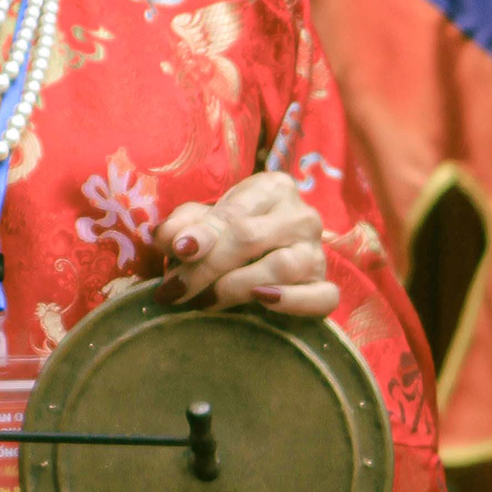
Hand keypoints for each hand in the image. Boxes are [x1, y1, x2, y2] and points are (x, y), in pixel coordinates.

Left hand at [155, 171, 336, 318]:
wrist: (268, 254)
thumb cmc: (232, 233)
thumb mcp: (205, 220)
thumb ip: (184, 224)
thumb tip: (164, 237)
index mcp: (273, 189)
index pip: (233, 214)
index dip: (202, 234)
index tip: (176, 251)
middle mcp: (302, 216)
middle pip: (251, 239)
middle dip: (207, 268)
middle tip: (175, 291)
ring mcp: (317, 252)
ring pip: (283, 268)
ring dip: (237, 288)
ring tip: (205, 302)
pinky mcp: (327, 285)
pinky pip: (322, 296)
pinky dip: (293, 301)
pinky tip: (263, 301)